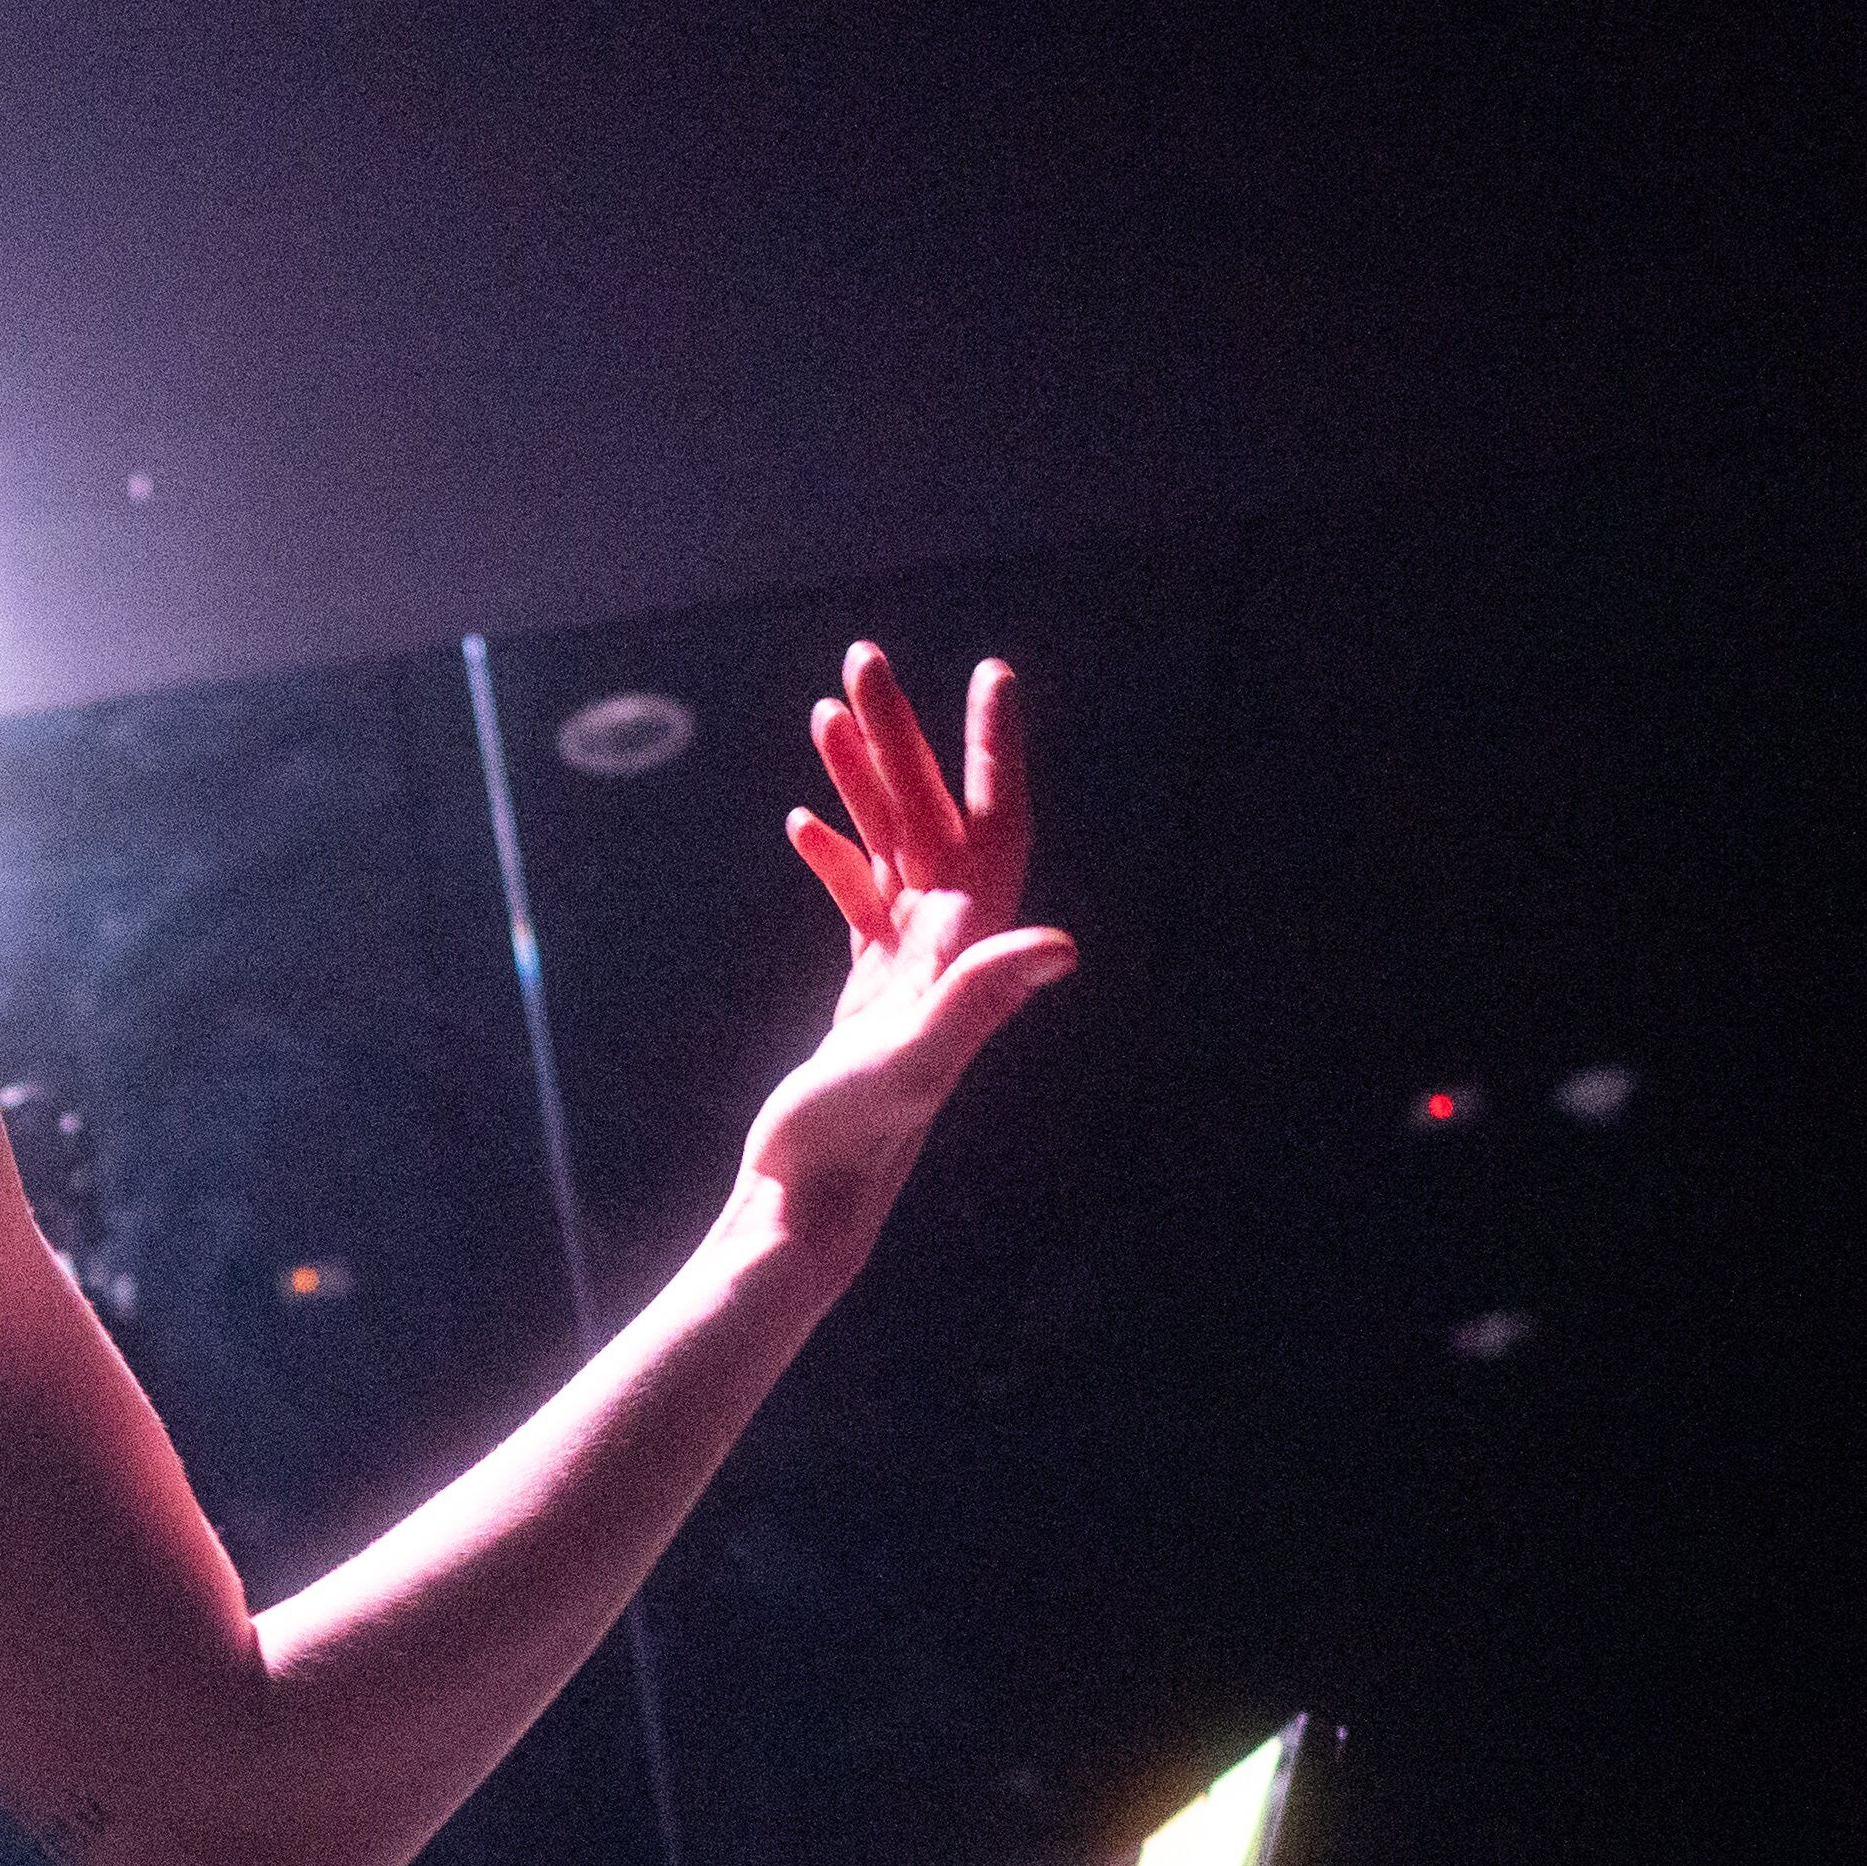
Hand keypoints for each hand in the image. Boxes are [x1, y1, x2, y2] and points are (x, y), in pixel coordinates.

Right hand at [739, 644, 1076, 1259]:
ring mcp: (909, 972)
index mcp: (966, 953)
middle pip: (932, 819)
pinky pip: (863, 903)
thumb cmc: (851, 1142)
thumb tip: (1065, 944)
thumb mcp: (913, 1061)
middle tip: (862, 659)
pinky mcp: (869, 996)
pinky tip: (802, 824)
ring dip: (863, 781)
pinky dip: (838, 856)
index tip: (991, 674)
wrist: (809, 1205)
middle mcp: (948, 954)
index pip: (993, 827)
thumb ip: (983, 998)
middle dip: (902, 738)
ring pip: (893, 850)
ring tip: (825, 712)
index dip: (994, 750)